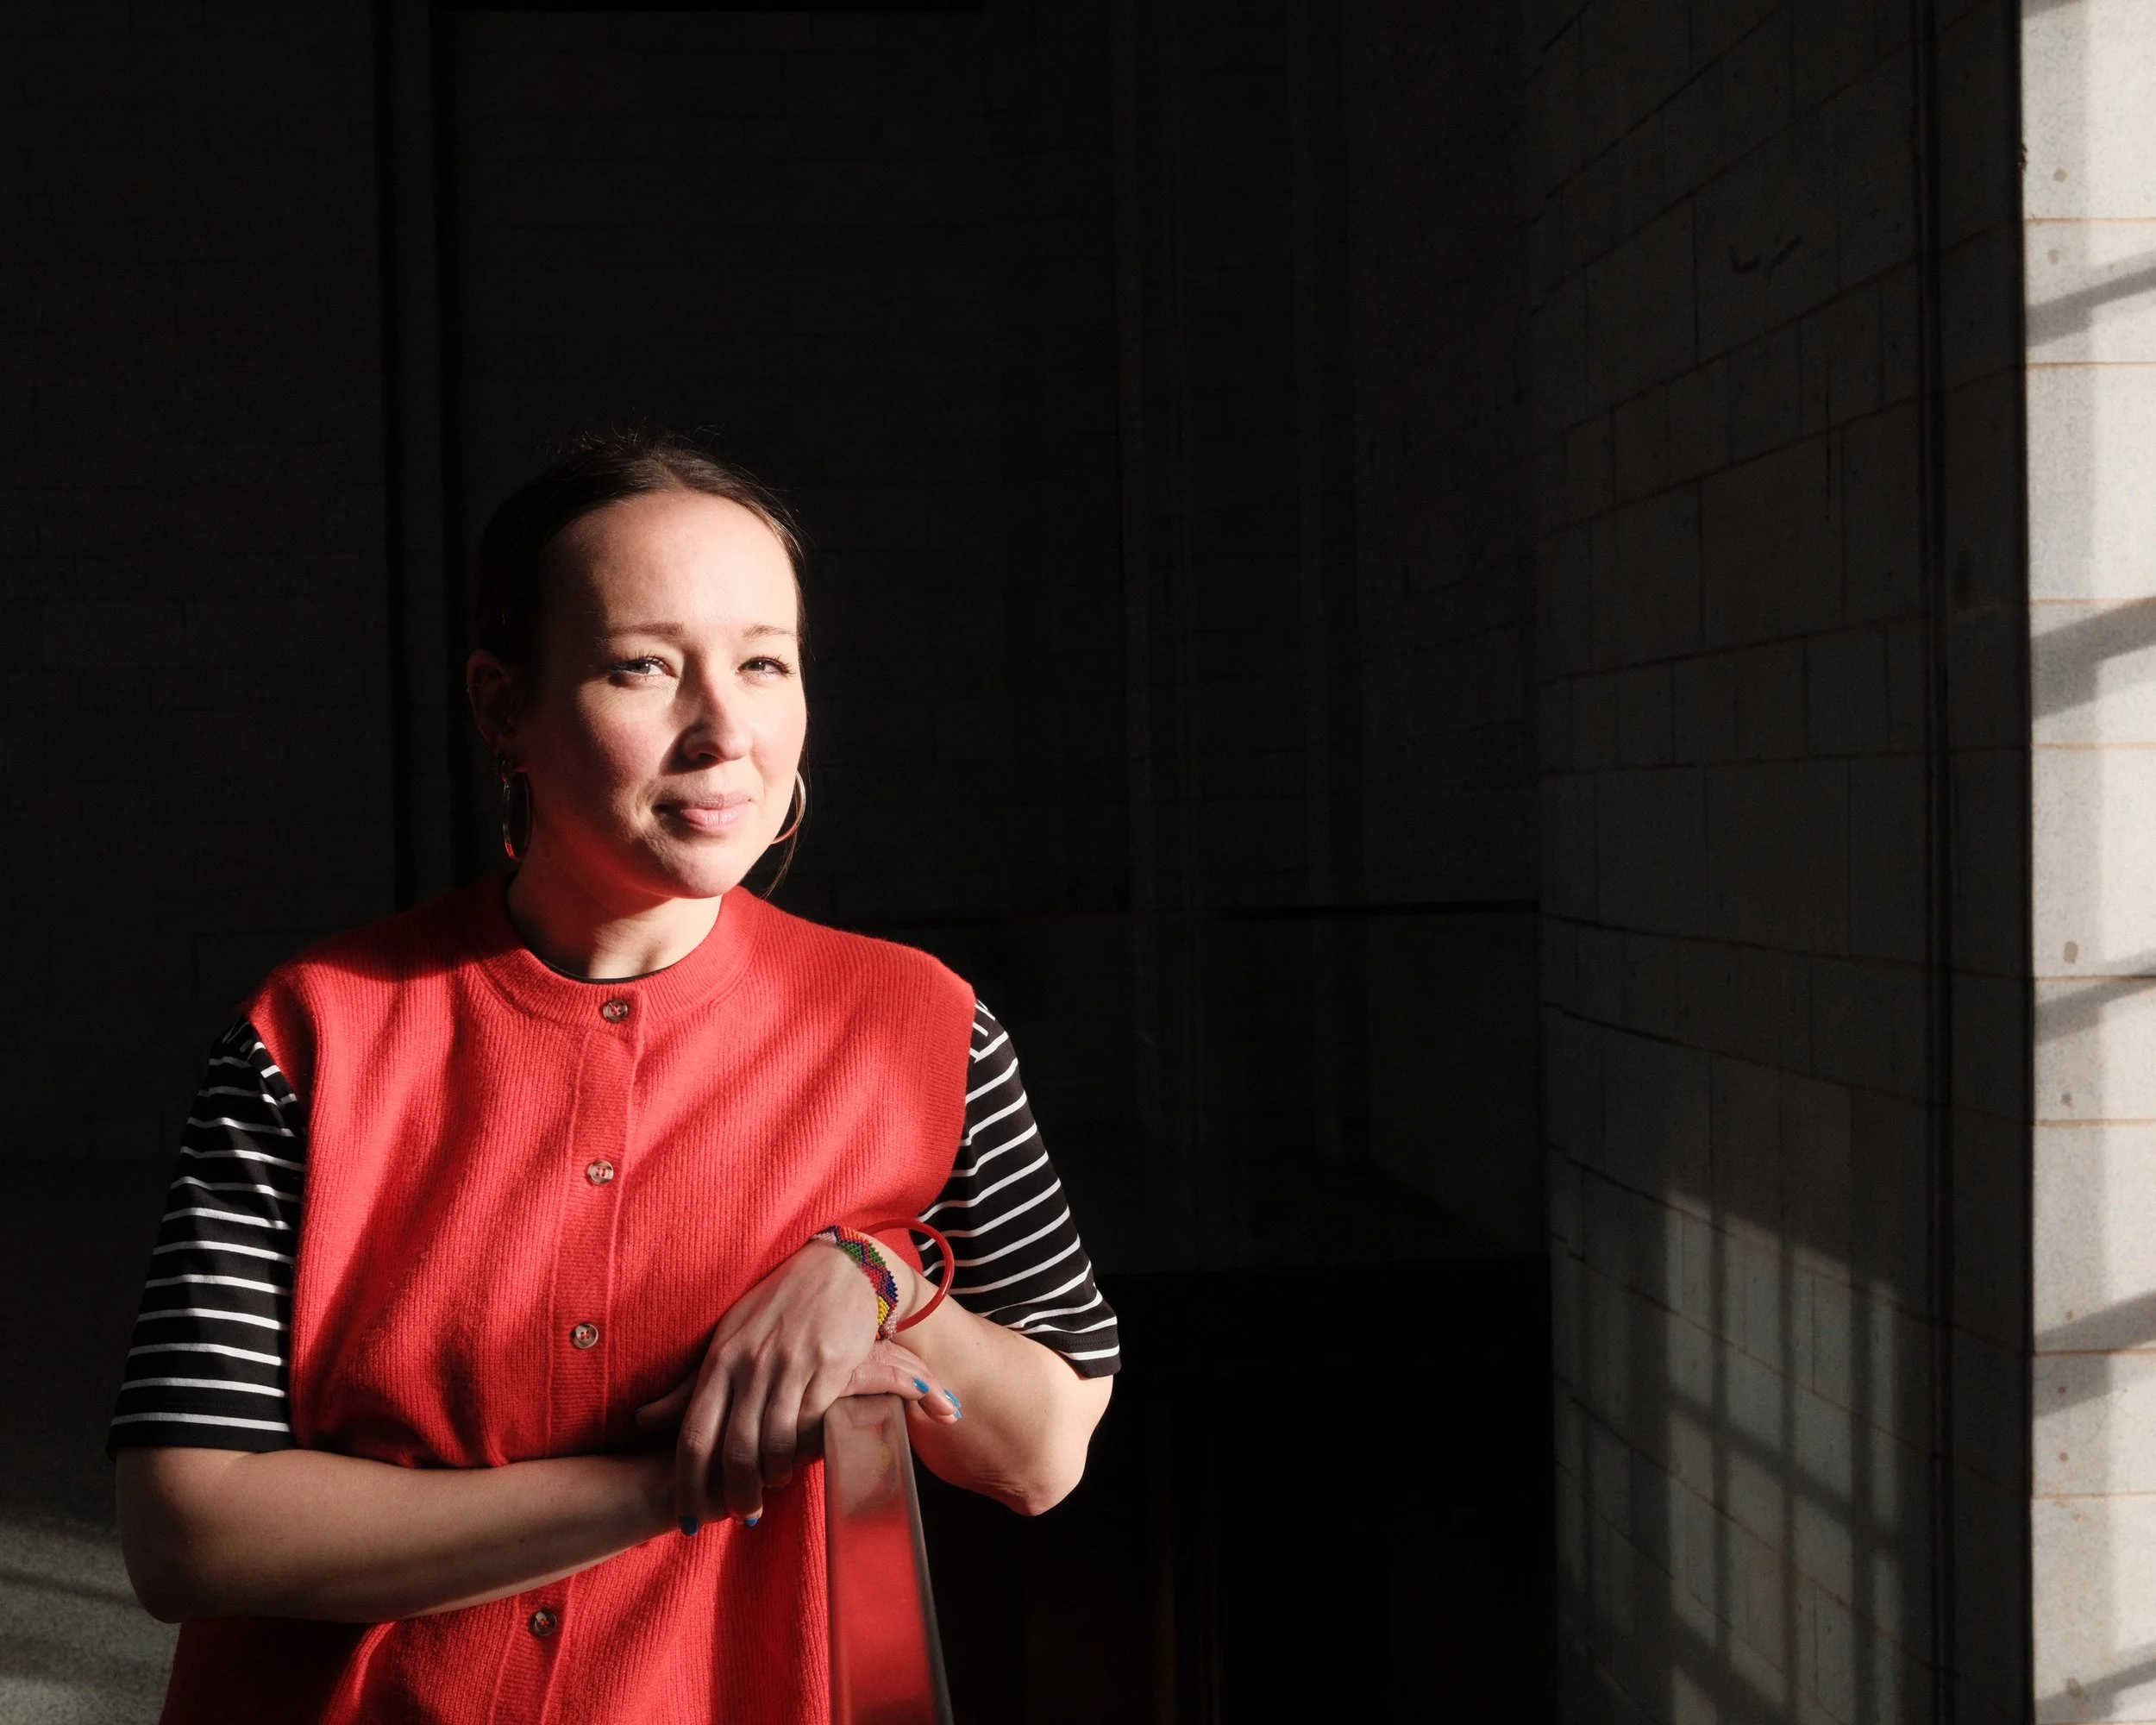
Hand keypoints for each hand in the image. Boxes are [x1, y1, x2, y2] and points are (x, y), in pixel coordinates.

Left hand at [632, 1241, 960, 1530]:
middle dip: (734, 1493)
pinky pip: (812, 1422)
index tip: (686, 1520)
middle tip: (741, 1516)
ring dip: (772, 1476)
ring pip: (773, 1442)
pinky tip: (807, 1458)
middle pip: (733, 1449)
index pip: (693, 1434)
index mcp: (719, 1360)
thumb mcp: (726, 1339)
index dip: (687, 1484)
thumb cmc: (776, 1307)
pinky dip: (806, 1449)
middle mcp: (750, 1364)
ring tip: (774, 1486)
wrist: (836, 1270)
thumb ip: (689, 1386)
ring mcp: (790, 1365)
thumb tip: (642, 1420)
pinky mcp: (829, 1366)